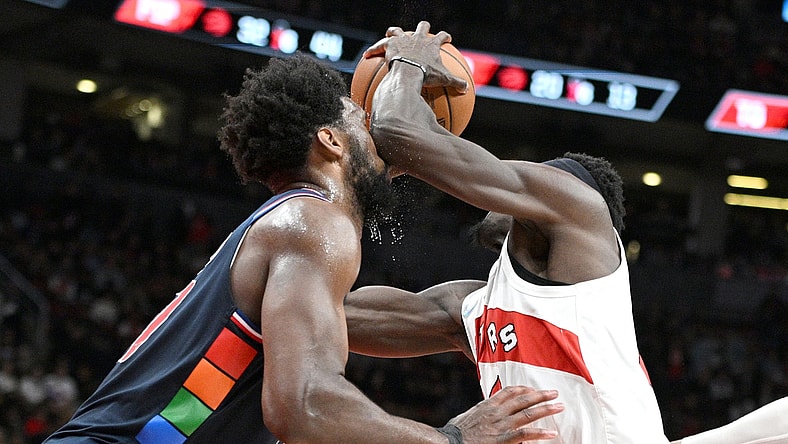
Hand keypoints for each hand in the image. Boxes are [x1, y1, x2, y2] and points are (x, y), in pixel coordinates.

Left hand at [364, 21, 467, 92]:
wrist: (409, 71)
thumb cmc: (427, 75)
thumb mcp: (444, 79)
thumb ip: (456, 82)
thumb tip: (466, 89)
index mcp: (431, 45)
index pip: (441, 37)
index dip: (445, 37)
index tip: (447, 38)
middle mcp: (418, 38)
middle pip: (422, 27)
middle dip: (423, 27)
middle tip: (422, 30)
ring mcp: (403, 40)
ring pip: (398, 30)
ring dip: (395, 32)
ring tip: (390, 34)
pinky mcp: (389, 44)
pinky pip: (379, 45)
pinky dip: (373, 49)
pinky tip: (366, 55)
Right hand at [448, 386, 562, 442]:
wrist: (449, 442)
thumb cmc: (455, 433)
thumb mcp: (467, 416)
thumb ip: (479, 412)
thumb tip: (483, 411)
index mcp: (487, 405)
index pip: (508, 391)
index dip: (523, 388)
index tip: (532, 388)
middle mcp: (496, 412)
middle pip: (522, 398)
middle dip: (539, 395)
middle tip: (554, 392)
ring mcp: (500, 425)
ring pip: (527, 413)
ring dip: (545, 408)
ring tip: (559, 406)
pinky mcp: (503, 439)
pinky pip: (525, 434)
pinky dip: (540, 433)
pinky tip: (551, 433)